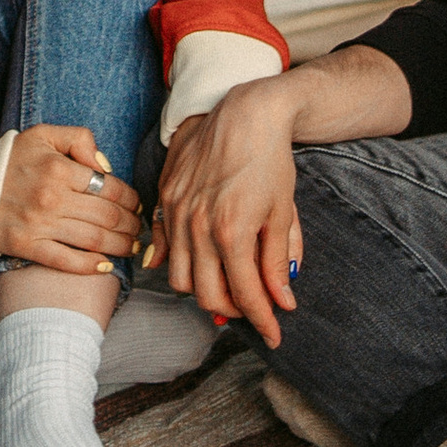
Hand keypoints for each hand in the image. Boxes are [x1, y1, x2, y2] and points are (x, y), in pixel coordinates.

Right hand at [0, 126, 143, 273]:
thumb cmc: (11, 160)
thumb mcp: (44, 134)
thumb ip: (79, 139)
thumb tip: (106, 166)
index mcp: (59, 169)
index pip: (109, 187)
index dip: (131, 199)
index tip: (137, 204)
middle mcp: (52, 198)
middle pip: (106, 216)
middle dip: (130, 224)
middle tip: (139, 228)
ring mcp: (40, 225)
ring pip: (93, 240)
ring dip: (120, 245)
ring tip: (132, 246)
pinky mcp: (27, 247)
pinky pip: (66, 261)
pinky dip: (90, 266)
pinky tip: (106, 266)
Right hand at [150, 78, 303, 347]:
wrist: (245, 111)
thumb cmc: (270, 159)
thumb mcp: (283, 213)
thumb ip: (278, 261)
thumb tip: (282, 301)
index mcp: (232, 231)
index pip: (246, 295)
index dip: (263, 321)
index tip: (275, 336)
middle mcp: (198, 226)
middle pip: (208, 297)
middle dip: (234, 311)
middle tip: (254, 307)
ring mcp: (176, 212)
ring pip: (180, 279)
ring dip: (203, 290)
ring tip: (228, 283)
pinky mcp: (165, 197)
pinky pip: (163, 247)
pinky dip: (179, 263)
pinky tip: (201, 262)